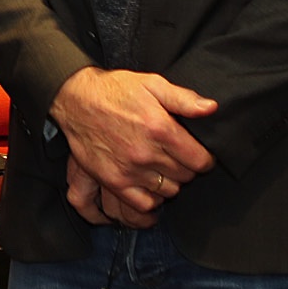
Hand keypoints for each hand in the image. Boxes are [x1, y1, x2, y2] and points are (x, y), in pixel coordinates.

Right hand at [51, 66, 216, 217]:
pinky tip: (152, 188)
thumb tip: (210, 108)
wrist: (77, 99)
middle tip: (179, 158)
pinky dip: (152, 201)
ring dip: (170, 182)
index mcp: (160, 129)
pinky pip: (143, 204)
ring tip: (163, 169)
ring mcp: (129, 170)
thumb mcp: (152, 84)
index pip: (200, 161)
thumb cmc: (116, 90)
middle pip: (185, 177)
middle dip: (187, 168)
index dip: (205, 159)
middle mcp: (146, 153)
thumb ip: (183, 98)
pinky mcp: (113, 181)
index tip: (200, 155)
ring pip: (168, 191)